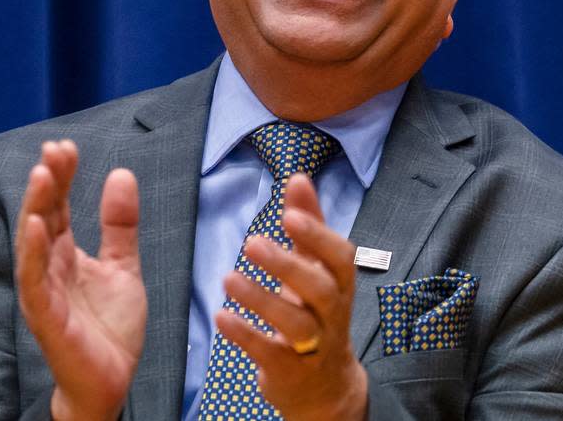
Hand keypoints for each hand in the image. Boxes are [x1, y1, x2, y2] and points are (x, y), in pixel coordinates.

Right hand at [14, 140, 147, 420]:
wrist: (112, 380)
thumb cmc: (110, 327)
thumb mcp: (124, 265)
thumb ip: (120, 225)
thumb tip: (121, 173)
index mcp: (65, 254)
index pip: (59, 207)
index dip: (62, 176)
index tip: (66, 146)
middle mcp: (49, 268)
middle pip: (43, 216)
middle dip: (47, 182)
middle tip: (54, 149)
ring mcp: (44, 291)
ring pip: (33, 243)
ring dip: (36, 207)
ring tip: (42, 174)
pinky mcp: (47, 316)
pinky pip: (35, 281)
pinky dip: (33, 252)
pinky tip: (37, 225)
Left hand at [215, 173, 367, 420]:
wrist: (324, 385)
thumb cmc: (317, 312)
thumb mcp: (317, 268)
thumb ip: (309, 224)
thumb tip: (299, 177)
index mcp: (339, 283)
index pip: (340, 257)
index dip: (318, 236)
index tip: (289, 214)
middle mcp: (332, 314)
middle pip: (320, 290)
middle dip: (288, 265)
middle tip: (252, 243)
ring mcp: (313, 345)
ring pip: (296, 324)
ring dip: (262, 300)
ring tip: (228, 279)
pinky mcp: (290, 371)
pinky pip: (270, 353)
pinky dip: (246, 336)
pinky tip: (222, 317)